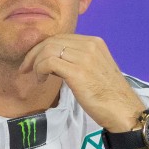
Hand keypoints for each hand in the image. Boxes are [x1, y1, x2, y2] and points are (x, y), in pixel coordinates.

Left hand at [20, 34, 143, 132]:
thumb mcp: (93, 69)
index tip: (32, 61)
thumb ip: (77, 59)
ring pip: (48, 49)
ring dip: (35, 62)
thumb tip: (53, 60)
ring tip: (36, 76)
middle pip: (52, 41)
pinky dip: (39, 69)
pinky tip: (41, 80)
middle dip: (34, 53)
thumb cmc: (107, 95)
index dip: (42, 47)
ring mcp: (85, 57)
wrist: (123, 110)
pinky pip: (48, 62)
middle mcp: (90, 45)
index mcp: (94, 42)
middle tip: (25, 68)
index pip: (60, 37)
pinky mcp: (78, 72)